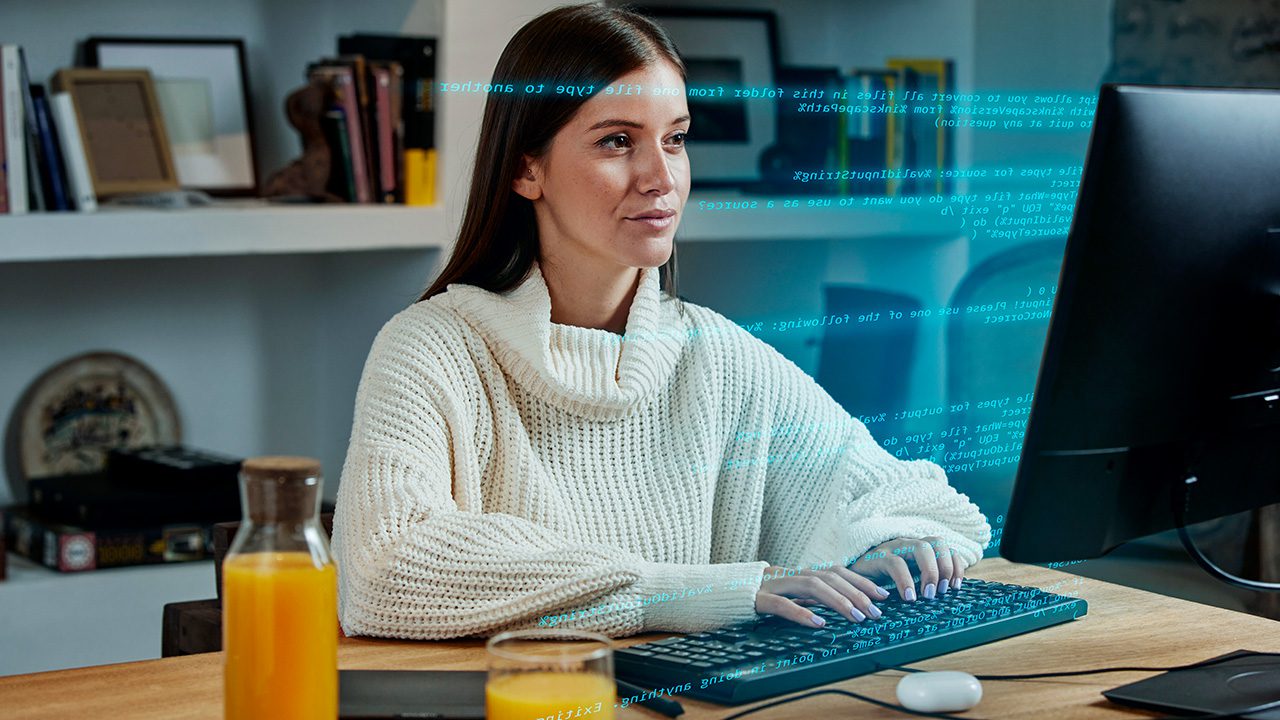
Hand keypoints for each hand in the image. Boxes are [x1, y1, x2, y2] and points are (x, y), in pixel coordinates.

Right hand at [755, 564, 888, 626]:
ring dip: (837, 601)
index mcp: (798, 574)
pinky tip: (818, 623)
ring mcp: (772, 585)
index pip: (836, 571)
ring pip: (811, 585)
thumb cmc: (756, 598)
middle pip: (829, 576)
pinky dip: (802, 613)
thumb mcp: (788, 596)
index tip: (882, 596)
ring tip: (855, 616)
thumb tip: (840, 608)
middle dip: (856, 593)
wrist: (718, 594)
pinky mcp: (756, 599)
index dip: (860, 581)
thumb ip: (809, 599)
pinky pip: (782, 605)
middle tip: (875, 611)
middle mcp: (789, 575)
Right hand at [848, 536, 969, 601]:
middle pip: (937, 542)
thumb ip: (921, 584)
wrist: (848, 579)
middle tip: (940, 592)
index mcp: (918, 550)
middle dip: (945, 567)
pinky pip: (896, 563)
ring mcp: (893, 547)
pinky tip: (908, 596)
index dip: (955, 565)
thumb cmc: (880, 582)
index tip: (956, 587)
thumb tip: (943, 600)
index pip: (946, 548)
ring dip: (930, 571)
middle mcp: (908, 544)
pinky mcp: (878, 556)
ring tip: (927, 595)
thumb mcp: (905, 582)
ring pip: (921, 547)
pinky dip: (905, 580)